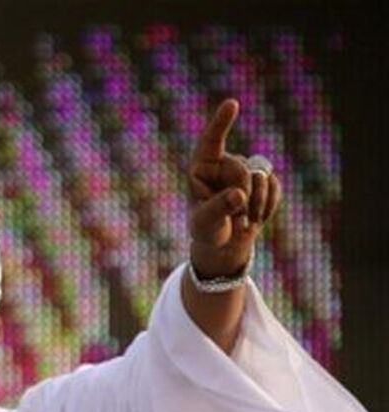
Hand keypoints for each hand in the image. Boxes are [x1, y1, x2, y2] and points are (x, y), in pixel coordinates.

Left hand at [187, 99, 281, 276]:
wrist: (225, 243)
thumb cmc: (207, 230)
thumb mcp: (205, 223)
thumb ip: (218, 208)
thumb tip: (239, 195)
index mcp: (202, 167)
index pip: (211, 141)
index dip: (222, 123)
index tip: (232, 103)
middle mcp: (224, 163)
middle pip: (242, 169)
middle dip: (242, 195)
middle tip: (235, 219)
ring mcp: (246, 170)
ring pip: (262, 177)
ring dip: (256, 204)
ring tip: (243, 221)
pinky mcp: (265, 180)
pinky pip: (275, 187)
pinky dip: (268, 206)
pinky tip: (257, 219)